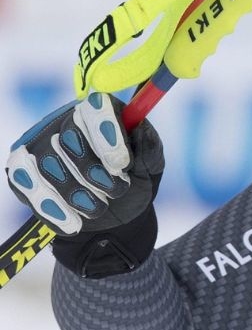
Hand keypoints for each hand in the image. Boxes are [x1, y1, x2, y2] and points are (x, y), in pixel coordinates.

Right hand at [6, 93, 163, 236]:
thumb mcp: (150, 167)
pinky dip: (52, 206)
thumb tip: (140, 129)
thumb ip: (149, 148)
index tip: (122, 165)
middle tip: (116, 190)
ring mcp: (40, 145)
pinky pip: (26, 183)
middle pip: (69, 137)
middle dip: (94, 170)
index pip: (96, 108)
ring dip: (76, 192)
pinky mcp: (22, 171)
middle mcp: (66, 122)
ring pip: (48, 164)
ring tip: (99, 208)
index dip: (107, 135)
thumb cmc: (133, 182)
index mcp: (102, 113)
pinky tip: (73, 221)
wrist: (114, 219)